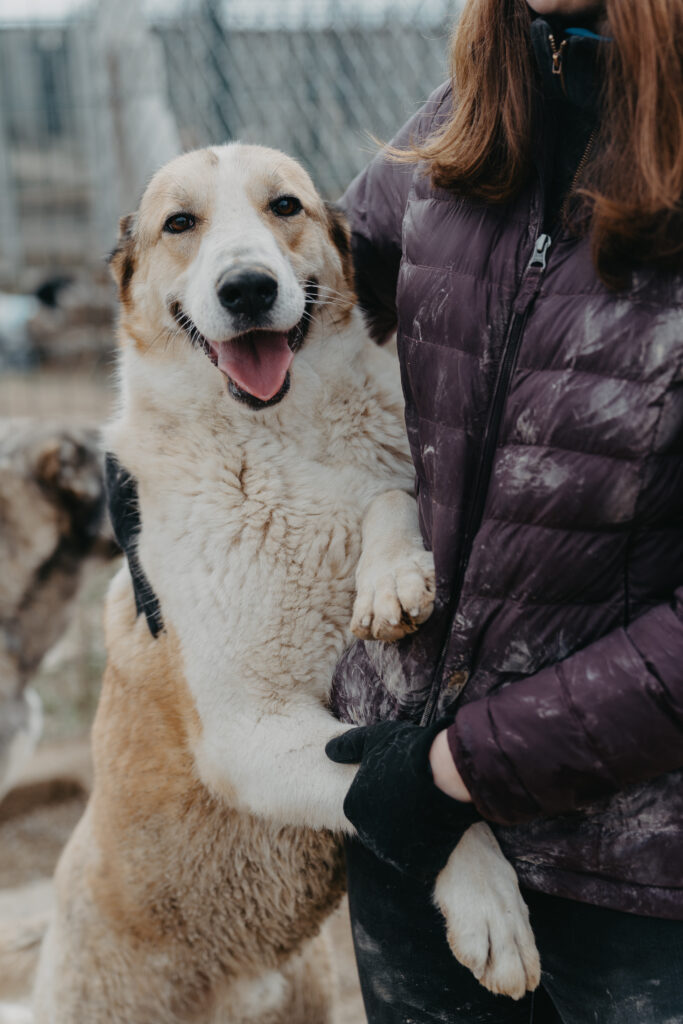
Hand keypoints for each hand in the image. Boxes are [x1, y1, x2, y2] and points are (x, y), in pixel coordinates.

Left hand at [325, 720, 479, 879]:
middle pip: (384, 829)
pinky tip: (440, 829)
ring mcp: (391, 852)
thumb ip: (348, 746)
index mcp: (353, 807)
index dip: (388, 796)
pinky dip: (432, 850)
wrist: (442, 773)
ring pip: (402, 847)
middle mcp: (366, 833)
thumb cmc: (406, 752)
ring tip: (431, 812)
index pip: (367, 807)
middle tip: (420, 799)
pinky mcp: (416, 864)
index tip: (403, 785)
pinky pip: (422, 862)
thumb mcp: (372, 739)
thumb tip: (329, 751)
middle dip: (399, 818)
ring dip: (415, 836)